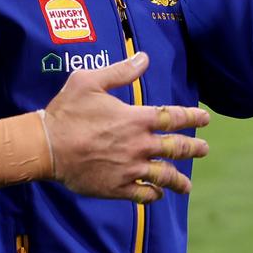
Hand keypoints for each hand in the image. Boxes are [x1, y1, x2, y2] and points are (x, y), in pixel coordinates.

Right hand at [42, 52, 209, 203]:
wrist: (46, 146)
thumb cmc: (67, 111)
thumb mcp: (90, 81)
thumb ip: (120, 71)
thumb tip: (144, 57)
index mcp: (136, 118)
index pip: (174, 117)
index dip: (193, 116)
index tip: (205, 118)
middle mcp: (139, 145)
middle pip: (177, 148)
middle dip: (195, 148)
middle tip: (204, 149)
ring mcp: (130, 168)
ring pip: (164, 176)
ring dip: (180, 180)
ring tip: (187, 185)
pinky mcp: (117, 187)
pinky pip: (144, 194)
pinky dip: (154, 195)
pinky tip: (158, 194)